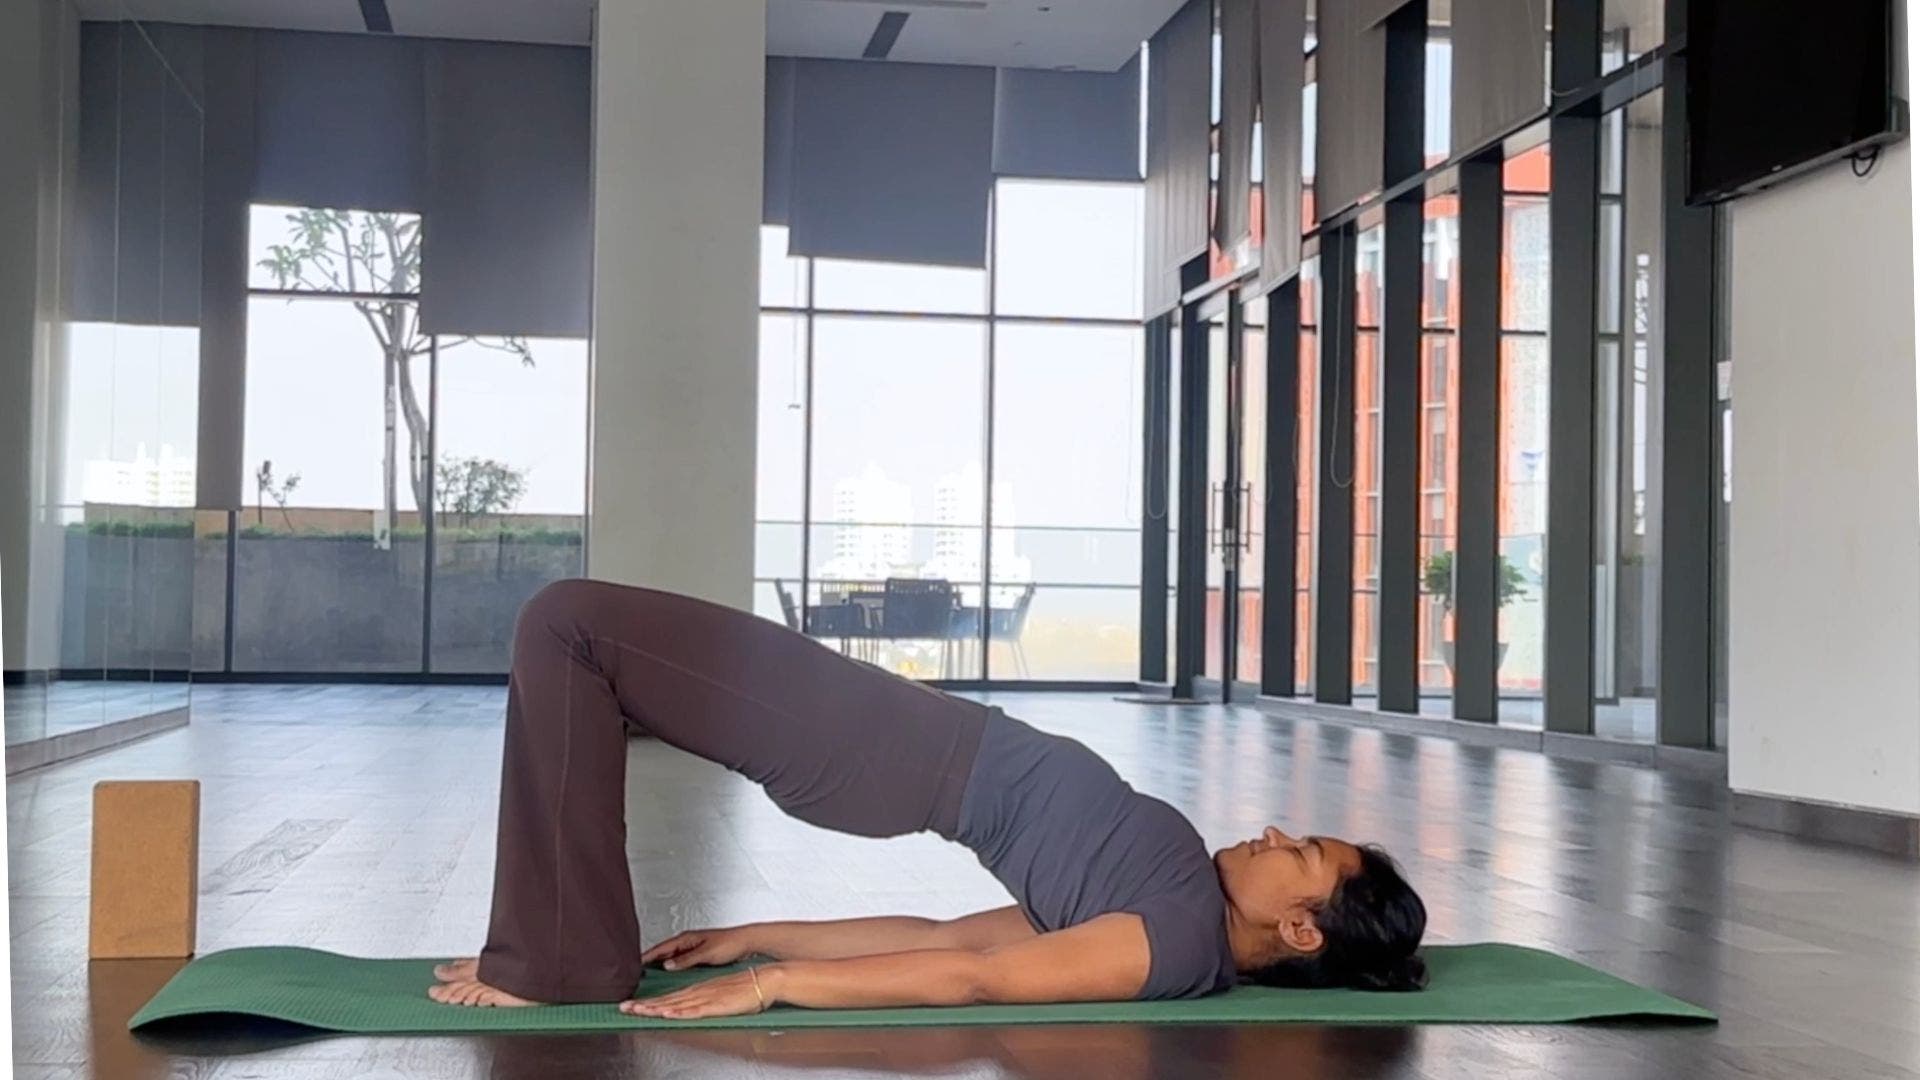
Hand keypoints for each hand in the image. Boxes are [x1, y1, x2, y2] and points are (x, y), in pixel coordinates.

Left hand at [620, 966, 776, 1019]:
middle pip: (665, 1000)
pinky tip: (668, 1014)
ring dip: (654, 1008)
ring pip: (675, 1004)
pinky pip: (694, 1010)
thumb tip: (687, 1009)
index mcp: (696, 990)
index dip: (647, 1002)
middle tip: (622, 1008)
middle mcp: (697, 992)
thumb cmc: (743, 989)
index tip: (630, 1005)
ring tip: (636, 1010)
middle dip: (642, 1005)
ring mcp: (705, 998)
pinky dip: (679, 1012)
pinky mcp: (716, 1005)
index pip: (667, 997)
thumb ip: (702, 1001)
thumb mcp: (717, 995)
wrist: (763, 980)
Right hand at [641, 926, 757, 970]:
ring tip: (646, 974)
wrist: (746, 942)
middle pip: (662, 952)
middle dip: (648, 960)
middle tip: (634, 972)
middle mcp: (687, 941)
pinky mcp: (697, 953)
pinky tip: (667, 973)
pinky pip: (677, 960)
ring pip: (669, 956)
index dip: (646, 956)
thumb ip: (686, 959)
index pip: (660, 948)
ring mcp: (691, 947)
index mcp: (686, 938)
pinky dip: (670, 965)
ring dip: (658, 963)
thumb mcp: (706, 953)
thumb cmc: (730, 943)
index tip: (633, 964)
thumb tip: (667, 965)